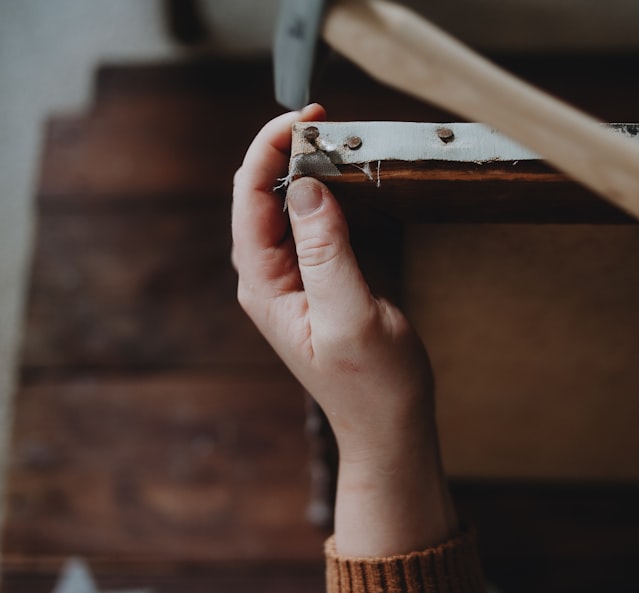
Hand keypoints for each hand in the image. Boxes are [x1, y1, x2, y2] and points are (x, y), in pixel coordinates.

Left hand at [232, 106, 456, 555]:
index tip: (306, 120)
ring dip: (308, 170)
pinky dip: (328, 195)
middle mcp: (269, 277)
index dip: (269, 150)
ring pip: (287, 206)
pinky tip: (349, 181)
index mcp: (265, 284)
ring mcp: (292, 278)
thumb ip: (327, 251)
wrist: (389, 427)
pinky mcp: (318, 280)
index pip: (250, 198)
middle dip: (288, 151)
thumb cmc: (373, 385)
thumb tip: (304, 188)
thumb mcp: (351, 317)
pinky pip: (313, 224)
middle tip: (329, 124)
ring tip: (338, 142)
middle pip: (262, 195)